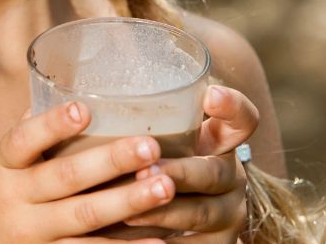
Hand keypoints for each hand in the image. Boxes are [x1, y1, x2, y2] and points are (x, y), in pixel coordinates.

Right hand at [0, 101, 176, 243]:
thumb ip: (36, 129)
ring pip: (84, 218)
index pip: (23, 140)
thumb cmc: (1, 193)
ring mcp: (34, 234)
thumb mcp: (5, 163)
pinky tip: (160, 240)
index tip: (83, 109)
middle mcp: (16, 199)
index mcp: (4, 165)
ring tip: (165, 186)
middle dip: (110, 162)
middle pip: (64, 178)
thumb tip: (77, 80)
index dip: (51, 126)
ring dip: (127, 202)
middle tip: (150, 146)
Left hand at [122, 85, 258, 242]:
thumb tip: (83, 99)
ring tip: (128, 212)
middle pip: (214, 173)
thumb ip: (144, 120)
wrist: (179, 218)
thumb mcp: (160, 139)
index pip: (241, 119)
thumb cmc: (155, 162)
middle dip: (179, 173)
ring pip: (202, 214)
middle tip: (143, 171)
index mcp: (222, 143)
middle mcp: (231, 177)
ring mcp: (228, 214)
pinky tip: (131, 241)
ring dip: (165, 213)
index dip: (232, 106)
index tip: (210, 95)